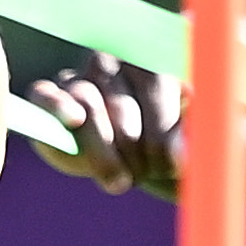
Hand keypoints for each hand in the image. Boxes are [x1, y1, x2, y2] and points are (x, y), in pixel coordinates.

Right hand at [16, 58, 186, 192]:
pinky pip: (45, 94)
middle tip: (145, 175)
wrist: (140, 159)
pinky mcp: (48, 94)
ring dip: (106, 156)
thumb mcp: (197, 138)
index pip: (159, 87)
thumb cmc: (174, 146)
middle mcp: (114, 62)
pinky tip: (74, 120)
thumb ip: (200, 133)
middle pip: (124, 111)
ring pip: (88, 110)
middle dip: (137, 154)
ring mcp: (79, 77)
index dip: (165, 136)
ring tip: (121, 183)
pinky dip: (57, 106)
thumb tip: (187, 146)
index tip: (173, 166)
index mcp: (154, 62)